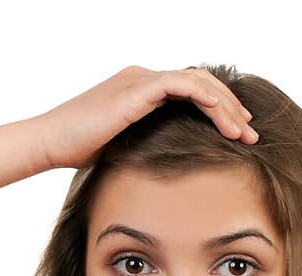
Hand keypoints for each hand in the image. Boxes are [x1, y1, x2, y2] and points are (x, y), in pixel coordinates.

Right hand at [32, 64, 258, 170]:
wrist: (50, 142)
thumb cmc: (76, 152)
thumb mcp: (120, 148)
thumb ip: (145, 148)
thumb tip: (165, 170)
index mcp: (140, 90)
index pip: (190, 91)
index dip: (217, 109)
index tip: (236, 133)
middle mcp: (143, 78)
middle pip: (201, 83)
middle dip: (230, 108)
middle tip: (250, 134)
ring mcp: (140, 79)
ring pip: (198, 81)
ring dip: (226, 106)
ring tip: (244, 132)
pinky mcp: (137, 88)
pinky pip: (182, 85)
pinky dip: (206, 98)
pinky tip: (223, 118)